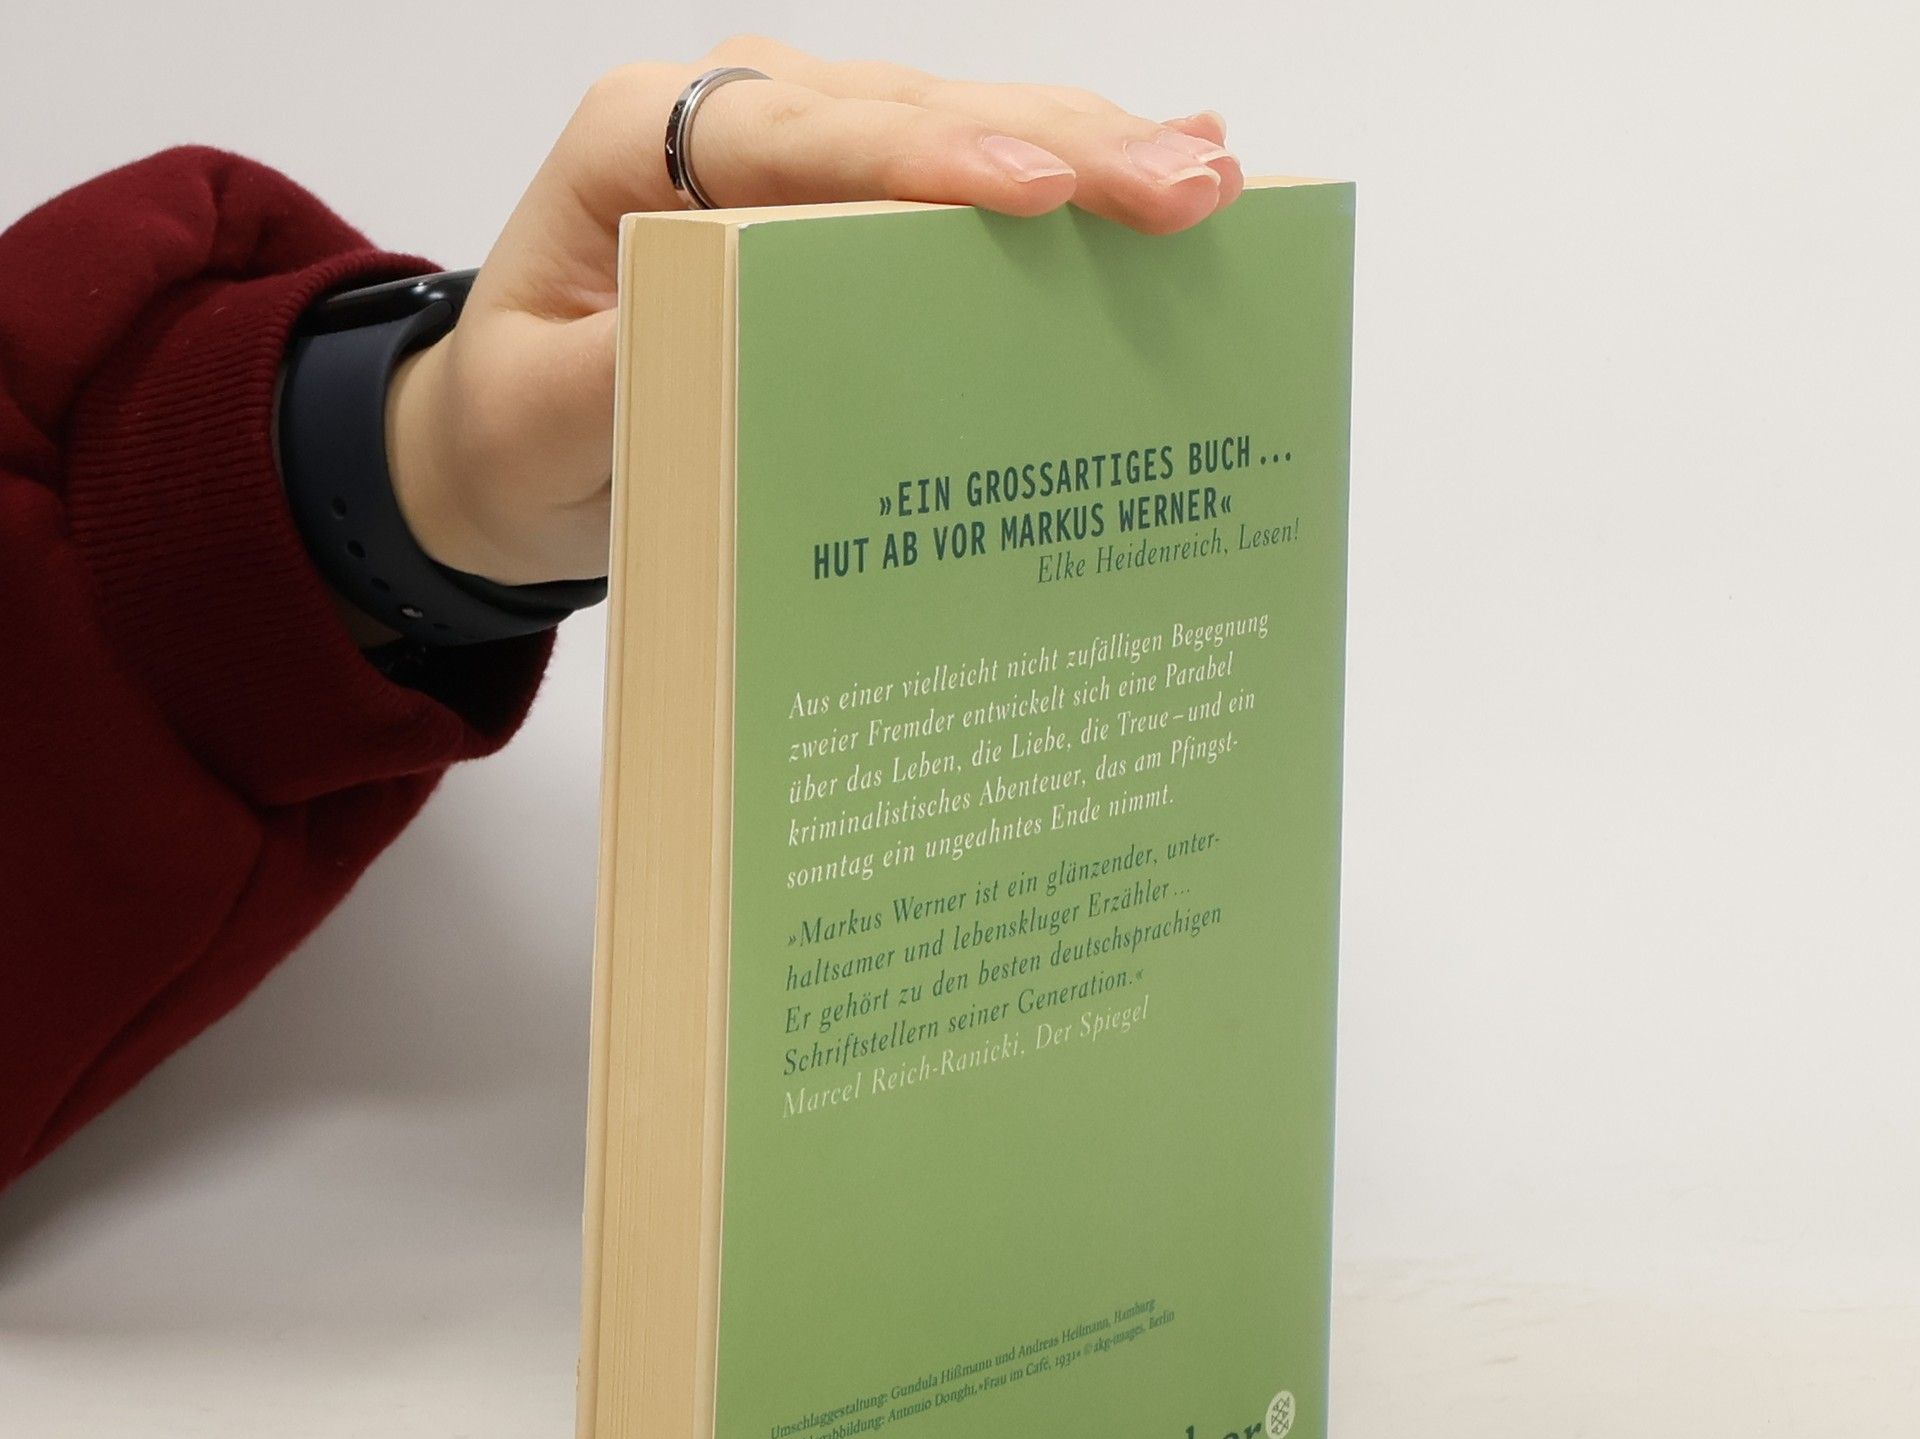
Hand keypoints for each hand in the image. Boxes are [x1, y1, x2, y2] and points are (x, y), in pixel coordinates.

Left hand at [386, 37, 1241, 586]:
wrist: (505, 433)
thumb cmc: (519, 423)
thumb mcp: (541, 417)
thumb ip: (628, 369)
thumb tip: (750, 338)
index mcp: (640, 144)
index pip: (805, 136)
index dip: (929, 160)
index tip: (1036, 192)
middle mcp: (732, 120)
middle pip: (912, 115)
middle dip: (1060, 148)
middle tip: (1189, 188)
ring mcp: (801, 152)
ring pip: (960, 129)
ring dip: (1090, 152)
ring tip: (1210, 176)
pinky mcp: (844, 200)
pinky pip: (960, 175)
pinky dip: (1063, 177)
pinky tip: (1166, 160)